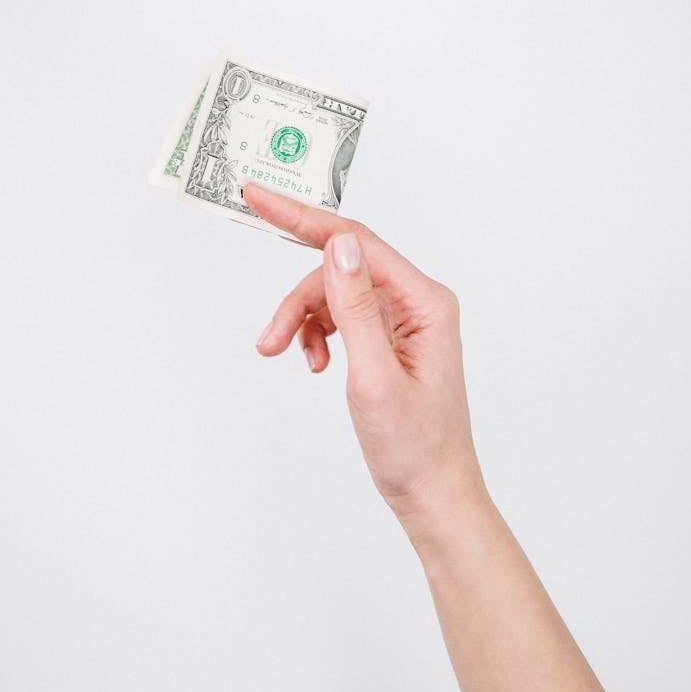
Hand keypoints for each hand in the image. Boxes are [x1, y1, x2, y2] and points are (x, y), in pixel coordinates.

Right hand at [245, 182, 484, 539]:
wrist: (432, 493)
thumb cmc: (414, 446)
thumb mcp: (374, 376)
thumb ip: (356, 307)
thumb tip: (338, 245)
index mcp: (425, 303)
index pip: (356, 241)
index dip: (303, 219)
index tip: (258, 197)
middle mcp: (418, 302)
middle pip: (340, 270)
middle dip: (297, 300)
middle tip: (266, 340)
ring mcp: (405, 320)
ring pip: (336, 296)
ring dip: (303, 322)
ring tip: (287, 360)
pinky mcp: (392, 339)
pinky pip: (343, 318)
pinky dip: (318, 336)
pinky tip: (315, 364)